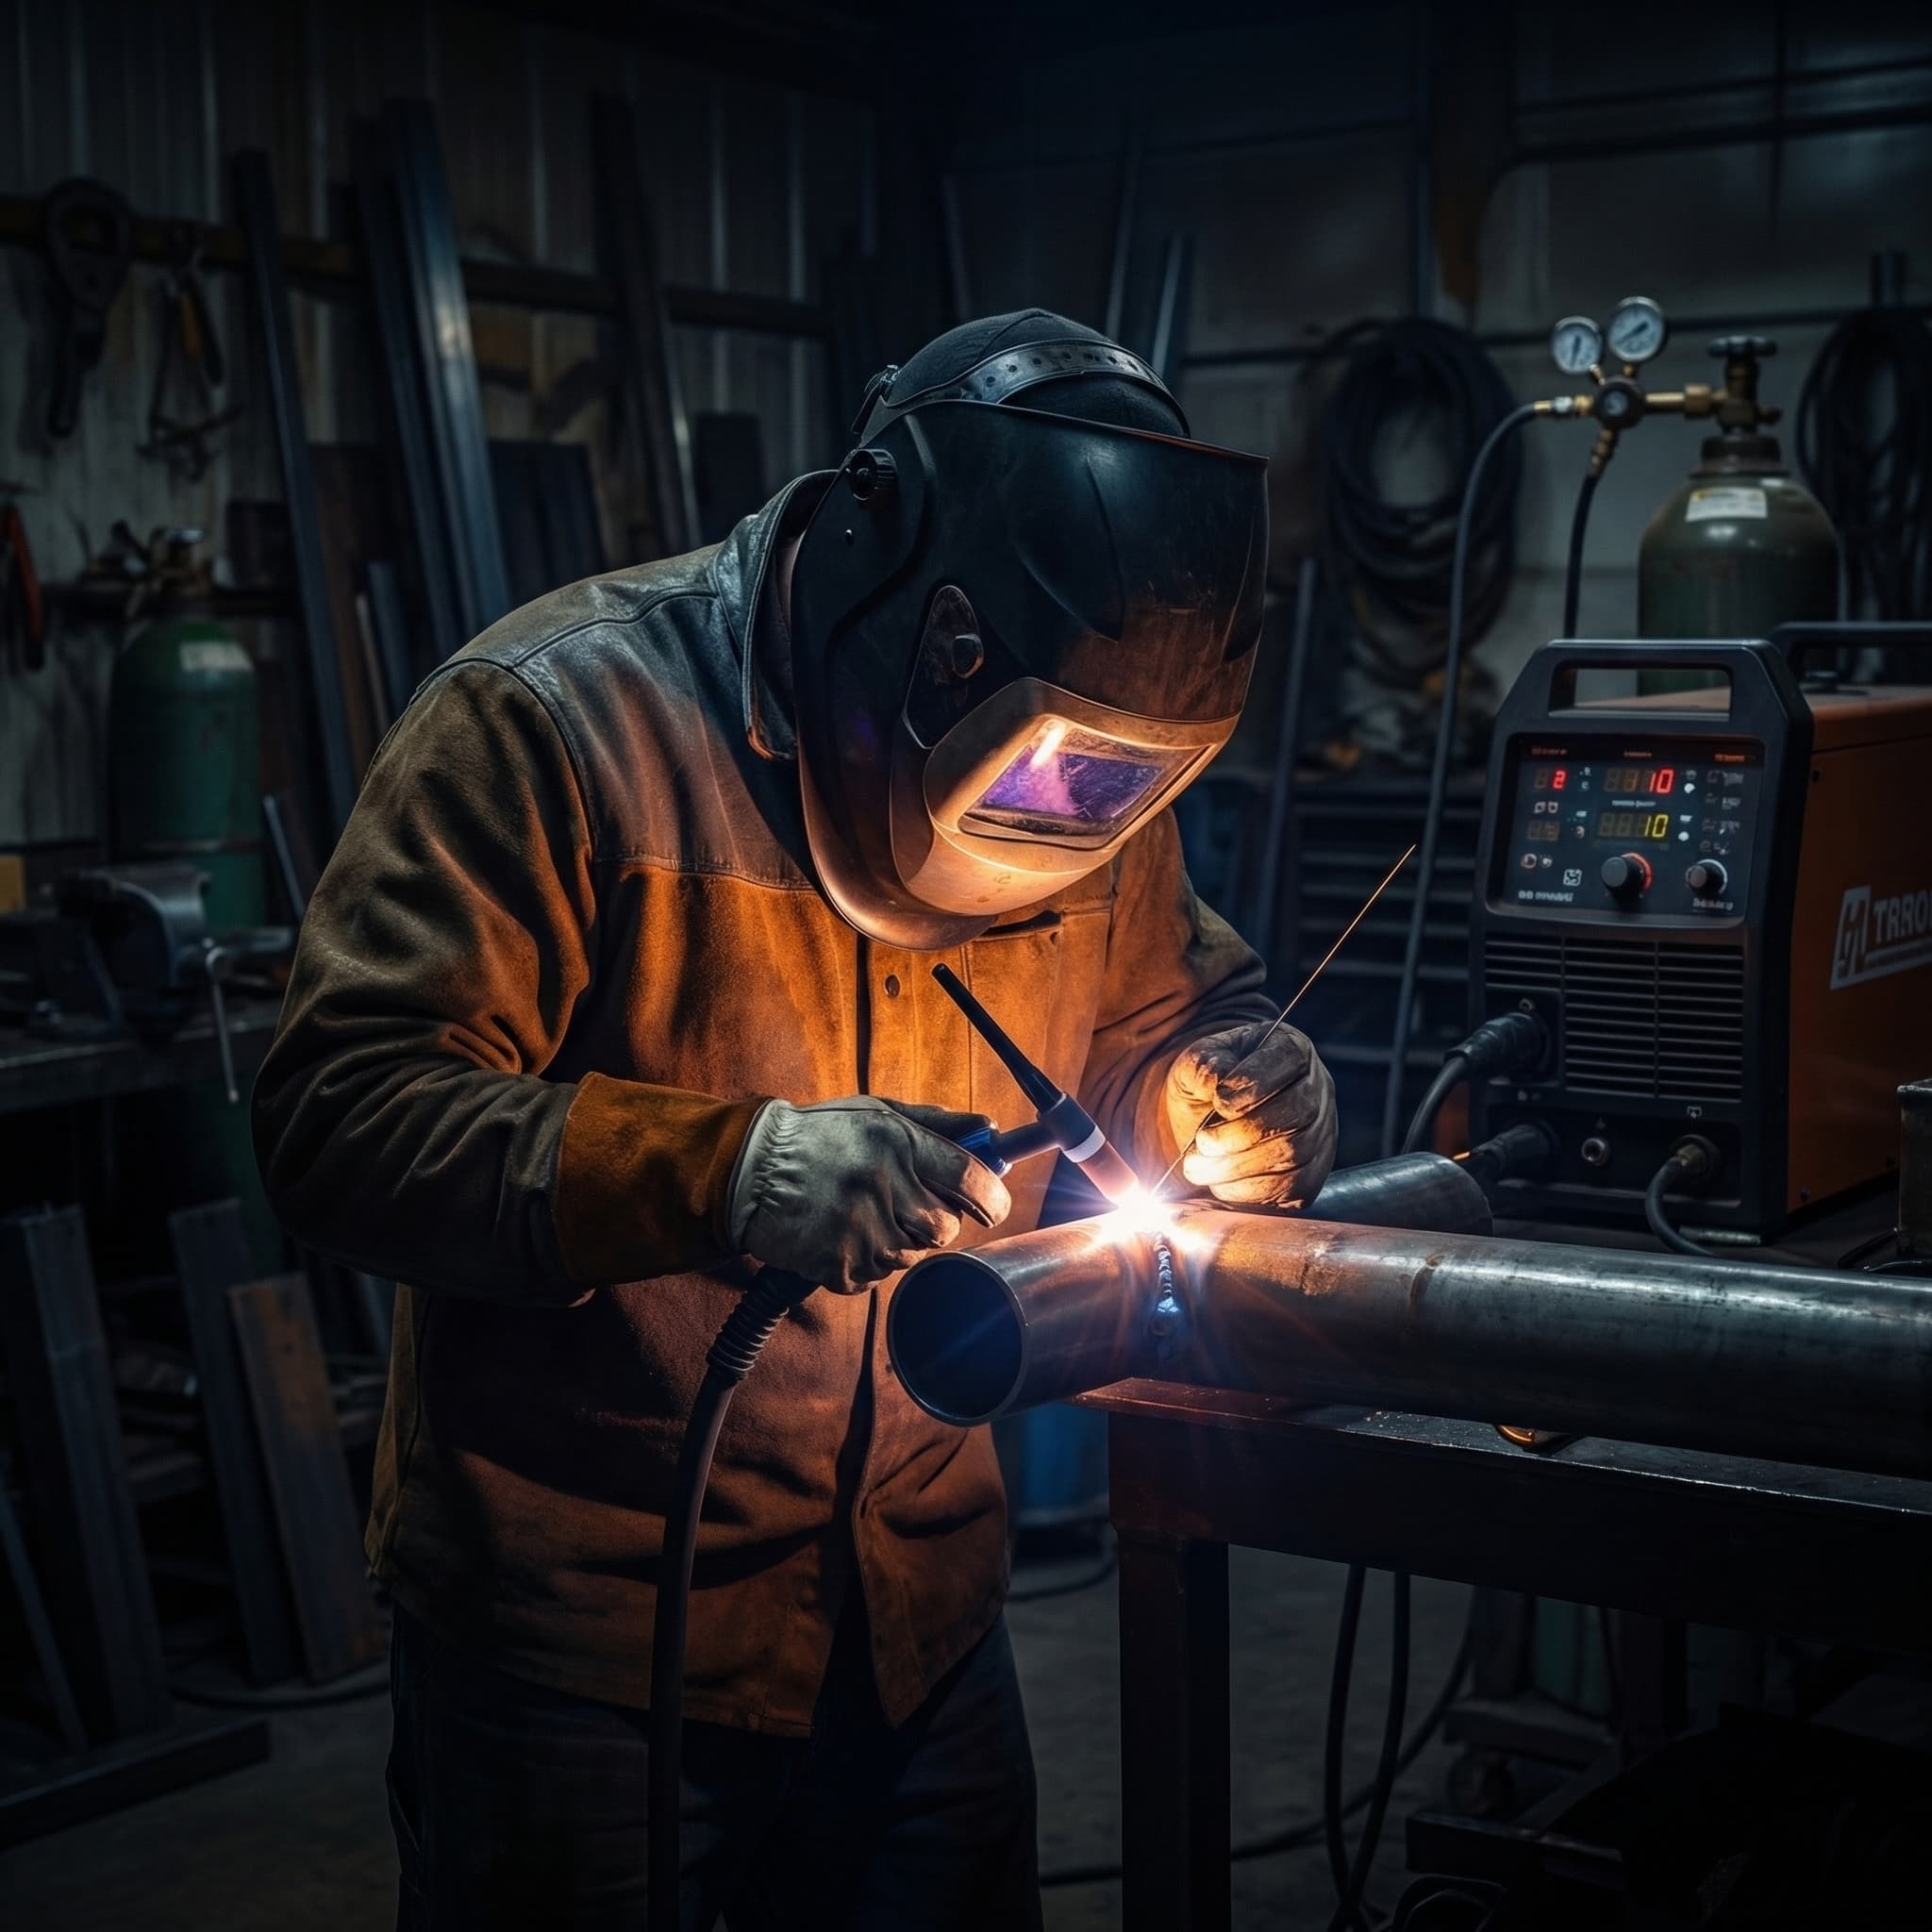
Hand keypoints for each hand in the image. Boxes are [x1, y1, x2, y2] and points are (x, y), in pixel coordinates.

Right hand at [727, 1097, 1010, 1292]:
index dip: (992, 1198)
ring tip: (862, 1213)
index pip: (972, 1180)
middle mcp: (884, 1187)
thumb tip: (989, 1129)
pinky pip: (876, 1277)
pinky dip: (866, 1261)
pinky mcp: (840, 1266)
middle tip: (905, 1202)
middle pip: (946, 1228)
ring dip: (899, 1241)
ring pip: (912, 1256)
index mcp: (898, 1143)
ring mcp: (861, 1232)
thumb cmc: (820, 1136)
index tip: (992, 1204)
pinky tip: (841, 1232)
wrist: (749, 1170)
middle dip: (935, 1220)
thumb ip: (938, 1122)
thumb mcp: (877, 1112)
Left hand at [1164, 1022, 1337, 1207]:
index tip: (1219, 1100)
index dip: (1257, 1081)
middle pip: (1298, 1111)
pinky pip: (1293, 1188)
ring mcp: (1320, 1133)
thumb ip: (1201, 1065)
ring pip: (1295, 1153)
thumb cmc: (1206, 1085)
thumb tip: (1216, 1080)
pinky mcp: (1312, 1174)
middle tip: (1203, 1141)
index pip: (1290, 1057)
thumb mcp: (1194, 1064)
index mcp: (1291, 1048)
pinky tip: (1219, 1182)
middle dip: (1244, 1132)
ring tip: (1198, 1164)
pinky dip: (1250, 1189)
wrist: (1209, 1120)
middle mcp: (1316, 1088)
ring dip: (1240, 1164)